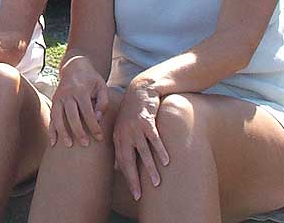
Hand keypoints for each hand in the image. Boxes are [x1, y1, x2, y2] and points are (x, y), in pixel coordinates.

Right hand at [49, 56, 108, 147]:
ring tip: (68, 145)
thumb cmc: (91, 79)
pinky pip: (51, 117)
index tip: (99, 138)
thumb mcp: (102, 86)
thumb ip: (103, 102)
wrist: (75, 66)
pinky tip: (53, 143)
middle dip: (78, 131)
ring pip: (58, 117)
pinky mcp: (53, 101)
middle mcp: (67, 94)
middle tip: (85, 144)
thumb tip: (98, 118)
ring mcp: (58, 98)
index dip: (93, 126)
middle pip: (71, 115)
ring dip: (62, 132)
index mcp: (81, 90)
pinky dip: (51, 130)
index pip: (87, 111)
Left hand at [113, 82, 169, 200]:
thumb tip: (118, 166)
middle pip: (128, 160)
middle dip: (133, 179)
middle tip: (138, 194)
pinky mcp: (147, 121)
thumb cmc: (133, 112)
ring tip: (156, 182)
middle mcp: (124, 133)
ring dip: (150, 168)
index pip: (120, 162)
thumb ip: (122, 144)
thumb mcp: (123, 127)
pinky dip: (160, 150)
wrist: (141, 90)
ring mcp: (135, 127)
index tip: (133, 193)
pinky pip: (154, 139)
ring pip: (143, 152)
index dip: (127, 178)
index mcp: (117, 137)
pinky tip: (166, 161)